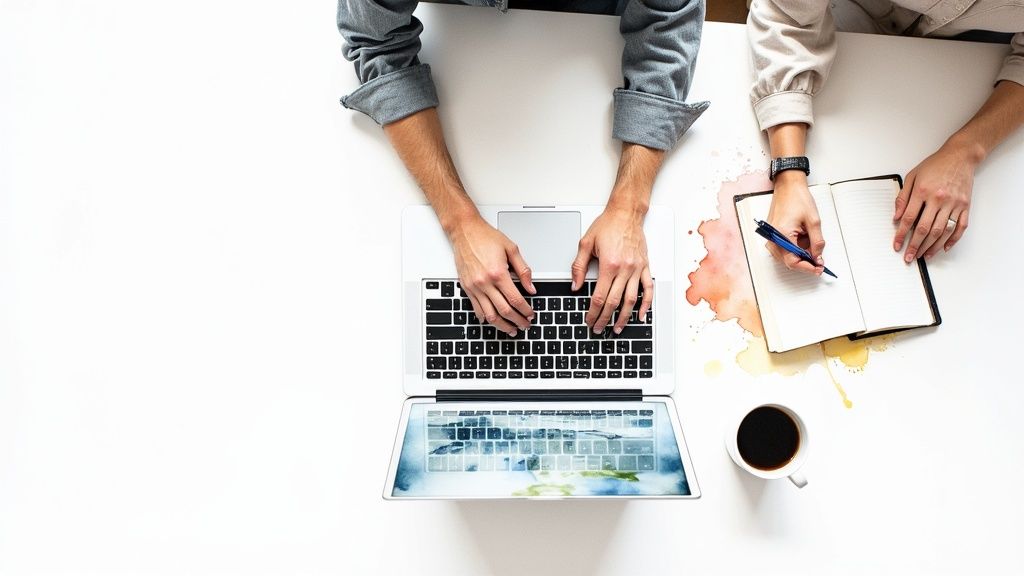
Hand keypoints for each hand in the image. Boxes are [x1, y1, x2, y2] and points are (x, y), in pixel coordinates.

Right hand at [448, 215, 535, 335]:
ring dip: (502, 325)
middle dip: (517, 321)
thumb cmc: (486, 237)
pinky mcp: (466, 287)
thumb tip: (531, 288)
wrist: (464, 231)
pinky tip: (491, 321)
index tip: (531, 315)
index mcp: (498, 273)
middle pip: (504, 311)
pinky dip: (485, 318)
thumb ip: (523, 270)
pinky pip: (476, 309)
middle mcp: (485, 283)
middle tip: (525, 325)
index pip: (515, 300)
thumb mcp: (511, 249)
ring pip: (489, 315)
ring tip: (511, 329)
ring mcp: (474, 287)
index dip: (526, 311)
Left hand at [571, 205, 652, 334]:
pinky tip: (641, 314)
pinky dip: (645, 304)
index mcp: (609, 264)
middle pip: (614, 302)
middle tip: (599, 329)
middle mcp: (625, 269)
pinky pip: (648, 288)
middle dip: (605, 319)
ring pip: (631, 300)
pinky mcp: (645, 266)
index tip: (589, 320)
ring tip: (617, 328)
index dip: (593, 312)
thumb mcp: (585, 243)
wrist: (626, 212)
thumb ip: (578, 266)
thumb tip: (575, 286)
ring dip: (624, 317)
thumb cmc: (608, 224)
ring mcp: (637, 269)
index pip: (599, 296)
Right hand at [766, 171, 825, 274]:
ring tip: (811, 245)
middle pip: (788, 261)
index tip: (818, 268)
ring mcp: (771, 238)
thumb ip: (817, 242)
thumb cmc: (797, 198)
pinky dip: (794, 250)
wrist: (788, 187)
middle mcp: (773, 238)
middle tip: (819, 261)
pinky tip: (803, 242)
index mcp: (782, 235)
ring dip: (800, 255)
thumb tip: (817, 256)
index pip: (793, 261)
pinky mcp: (772, 236)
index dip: (807, 267)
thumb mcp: (814, 221)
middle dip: (805, 262)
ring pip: (786, 257)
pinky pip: (783, 250)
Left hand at [893, 144, 974, 261]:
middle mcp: (939, 199)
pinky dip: (952, 240)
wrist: (960, 156)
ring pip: (942, 231)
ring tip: (924, 255)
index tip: (897, 245)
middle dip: (915, 246)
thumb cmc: (935, 165)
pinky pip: (960, 227)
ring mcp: (954, 204)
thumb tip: (896, 217)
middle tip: (909, 257)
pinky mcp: (966, 206)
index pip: (908, 219)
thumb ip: (903, 197)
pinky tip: (944, 247)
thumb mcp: (913, 176)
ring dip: (932, 246)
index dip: (901, 234)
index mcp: (923, 192)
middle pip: (925, 229)